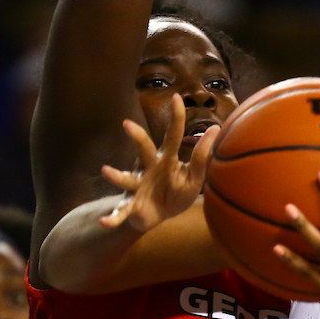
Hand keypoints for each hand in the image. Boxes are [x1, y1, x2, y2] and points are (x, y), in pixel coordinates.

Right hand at [98, 94, 219, 231]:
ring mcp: (137, 186)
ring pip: (126, 179)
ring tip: (106, 170)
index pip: (172, 135)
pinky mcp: (130, 205)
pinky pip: (120, 211)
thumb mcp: (195, 179)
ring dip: (117, 175)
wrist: (158, 217)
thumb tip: (215, 129)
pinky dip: (112, 217)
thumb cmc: (176, 193)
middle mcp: (148, 168)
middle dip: (137, 138)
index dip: (175, 118)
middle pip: (144, 150)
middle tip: (127, 124)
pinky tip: (104, 221)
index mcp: (166, 159)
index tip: (177, 97)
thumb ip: (203, 158)